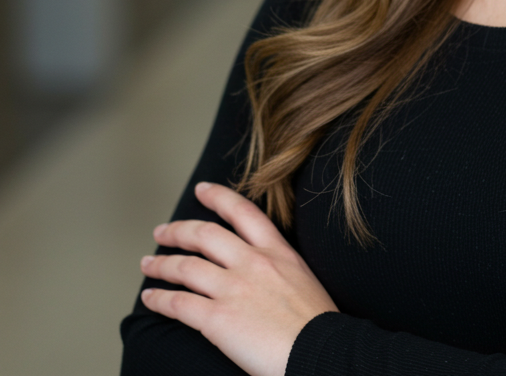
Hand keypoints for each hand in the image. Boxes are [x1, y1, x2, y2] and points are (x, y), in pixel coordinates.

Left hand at [140, 182, 337, 375]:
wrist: (320, 352)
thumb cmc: (317, 325)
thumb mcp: (304, 279)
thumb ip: (279, 270)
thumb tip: (263, 276)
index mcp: (278, 251)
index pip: (243, 212)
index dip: (218, 197)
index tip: (202, 190)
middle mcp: (253, 262)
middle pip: (205, 235)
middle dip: (178, 231)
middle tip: (162, 232)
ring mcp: (234, 288)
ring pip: (186, 267)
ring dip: (161, 265)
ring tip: (148, 264)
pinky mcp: (218, 318)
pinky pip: (178, 303)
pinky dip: (159, 299)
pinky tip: (149, 298)